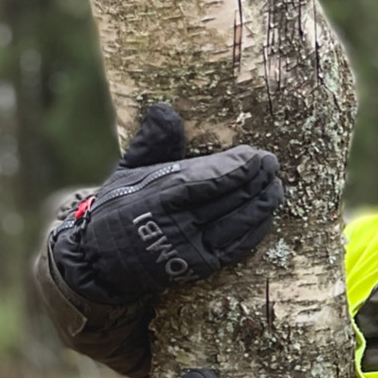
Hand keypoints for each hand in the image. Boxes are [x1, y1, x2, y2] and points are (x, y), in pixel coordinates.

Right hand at [52, 101, 283, 307]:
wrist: (101, 261)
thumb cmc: (118, 207)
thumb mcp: (128, 170)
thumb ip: (151, 142)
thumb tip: (164, 109)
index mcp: (158, 199)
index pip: (206, 181)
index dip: (234, 169)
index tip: (255, 154)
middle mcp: (177, 227)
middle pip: (227, 201)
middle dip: (255, 181)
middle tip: (272, 164)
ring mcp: (190, 250)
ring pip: (236, 224)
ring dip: (261, 205)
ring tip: (276, 186)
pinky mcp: (198, 267)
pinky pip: (234, 248)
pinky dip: (254, 230)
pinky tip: (266, 214)